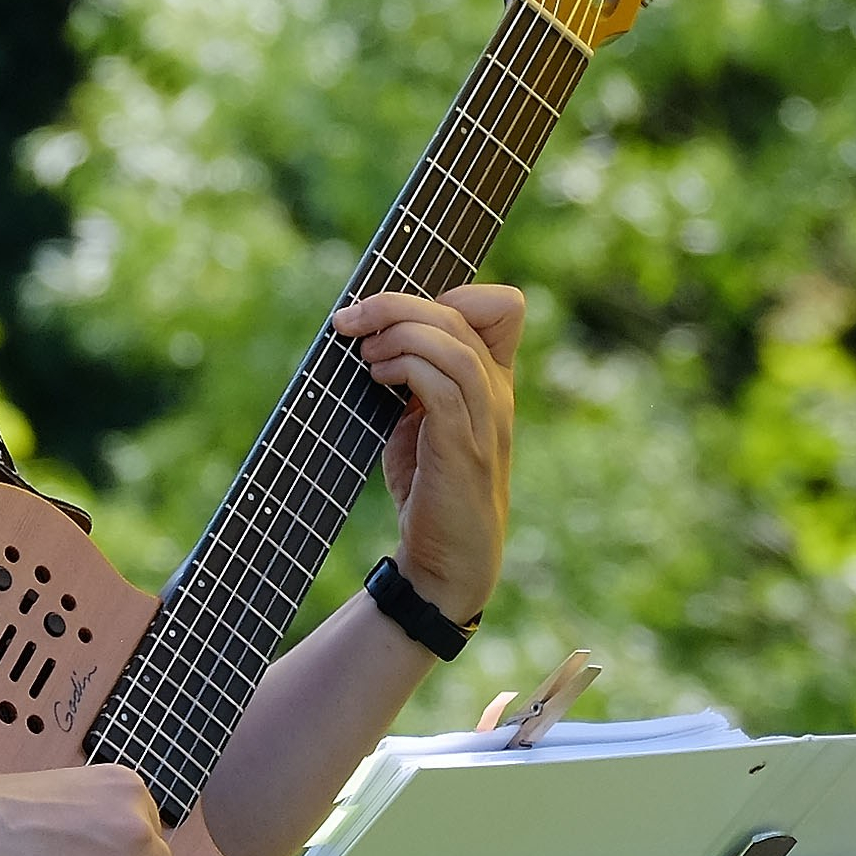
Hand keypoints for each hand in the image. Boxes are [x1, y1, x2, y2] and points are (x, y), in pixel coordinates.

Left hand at [335, 285, 520, 620]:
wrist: (447, 562)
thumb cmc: (430, 490)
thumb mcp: (421, 420)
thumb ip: (412, 378)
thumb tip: (368, 335)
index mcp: (492, 381)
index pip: (503, 307)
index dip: (450, 293)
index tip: (398, 317)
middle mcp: (497, 394)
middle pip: (462, 313)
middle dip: (397, 304)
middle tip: (352, 319)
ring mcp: (486, 420)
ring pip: (453, 343)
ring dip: (400, 332)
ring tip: (364, 351)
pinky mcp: (464, 448)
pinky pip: (442, 384)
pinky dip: (404, 367)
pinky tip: (376, 377)